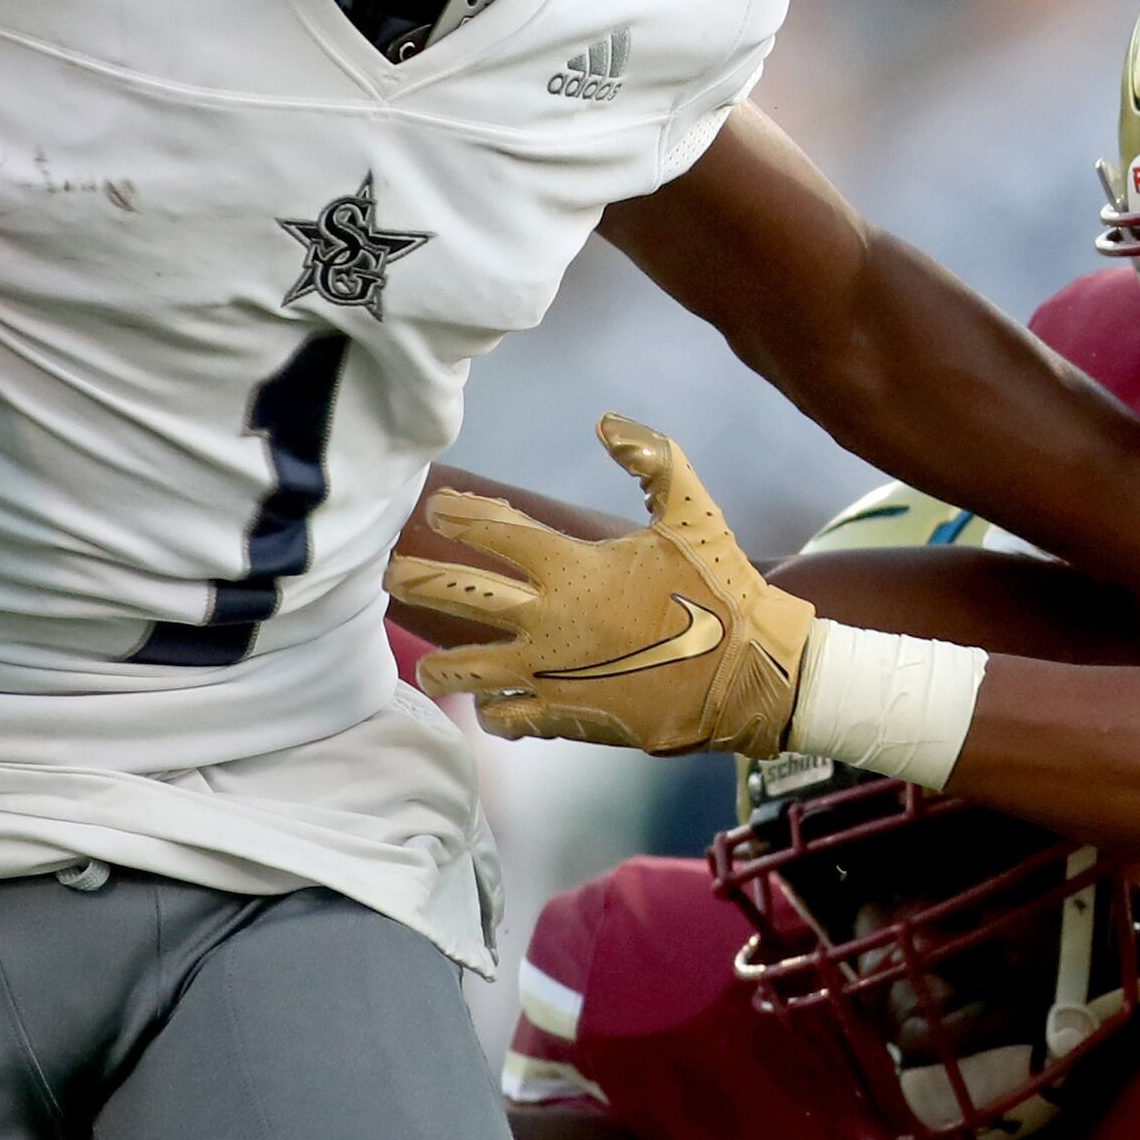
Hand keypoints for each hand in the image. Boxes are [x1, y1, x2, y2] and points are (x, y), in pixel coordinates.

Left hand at [395, 417, 818, 754]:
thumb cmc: (721, 588)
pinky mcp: (567, 718)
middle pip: (459, 597)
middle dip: (417, 580)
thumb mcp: (693, 511)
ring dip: (442, 664)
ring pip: (469, 670)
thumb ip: (653, 459)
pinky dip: (496, 710)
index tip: (439, 506)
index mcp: (572, 567)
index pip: (493, 532)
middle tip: (390, 573)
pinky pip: (510, 716)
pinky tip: (493, 705)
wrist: (750, 673)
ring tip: (427, 663)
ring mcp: (552, 674)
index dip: (461, 513)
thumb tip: (607, 421)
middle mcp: (549, 621)